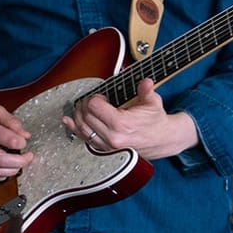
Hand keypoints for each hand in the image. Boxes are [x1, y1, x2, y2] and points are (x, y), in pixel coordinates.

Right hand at [0, 84, 31, 180]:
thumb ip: (12, 121)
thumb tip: (24, 134)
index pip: (11, 141)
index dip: (22, 142)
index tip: (24, 140)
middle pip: (2, 161)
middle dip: (21, 161)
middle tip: (28, 156)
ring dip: (11, 171)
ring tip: (18, 164)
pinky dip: (0, 175)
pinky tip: (6, 169)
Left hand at [62, 78, 197, 159]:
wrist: (163, 140)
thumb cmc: (156, 121)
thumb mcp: (153, 103)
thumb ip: (146, 91)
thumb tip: (145, 81)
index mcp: (122, 124)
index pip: (94, 107)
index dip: (94, 98)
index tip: (100, 96)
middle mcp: (113, 137)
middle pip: (86, 116)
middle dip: (84, 105)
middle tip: (90, 100)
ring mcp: (108, 146)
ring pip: (82, 128)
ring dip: (77, 115)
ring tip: (81, 107)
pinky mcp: (106, 150)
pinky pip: (84, 139)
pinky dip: (74, 128)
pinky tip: (68, 120)